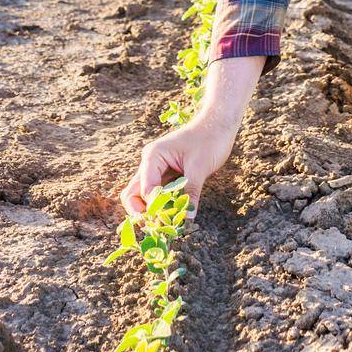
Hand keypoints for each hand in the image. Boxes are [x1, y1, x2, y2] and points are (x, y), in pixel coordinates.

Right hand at [121, 117, 237, 217]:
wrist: (218, 125)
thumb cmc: (209, 140)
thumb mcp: (200, 167)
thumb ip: (191, 192)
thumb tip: (186, 218)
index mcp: (153, 156)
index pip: (143, 189)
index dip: (153, 207)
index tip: (167, 220)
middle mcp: (150, 164)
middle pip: (133, 194)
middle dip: (142, 212)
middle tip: (157, 227)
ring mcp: (157, 170)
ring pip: (145, 196)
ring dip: (153, 211)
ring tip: (166, 224)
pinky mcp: (167, 175)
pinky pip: (160, 194)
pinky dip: (164, 205)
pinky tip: (175, 214)